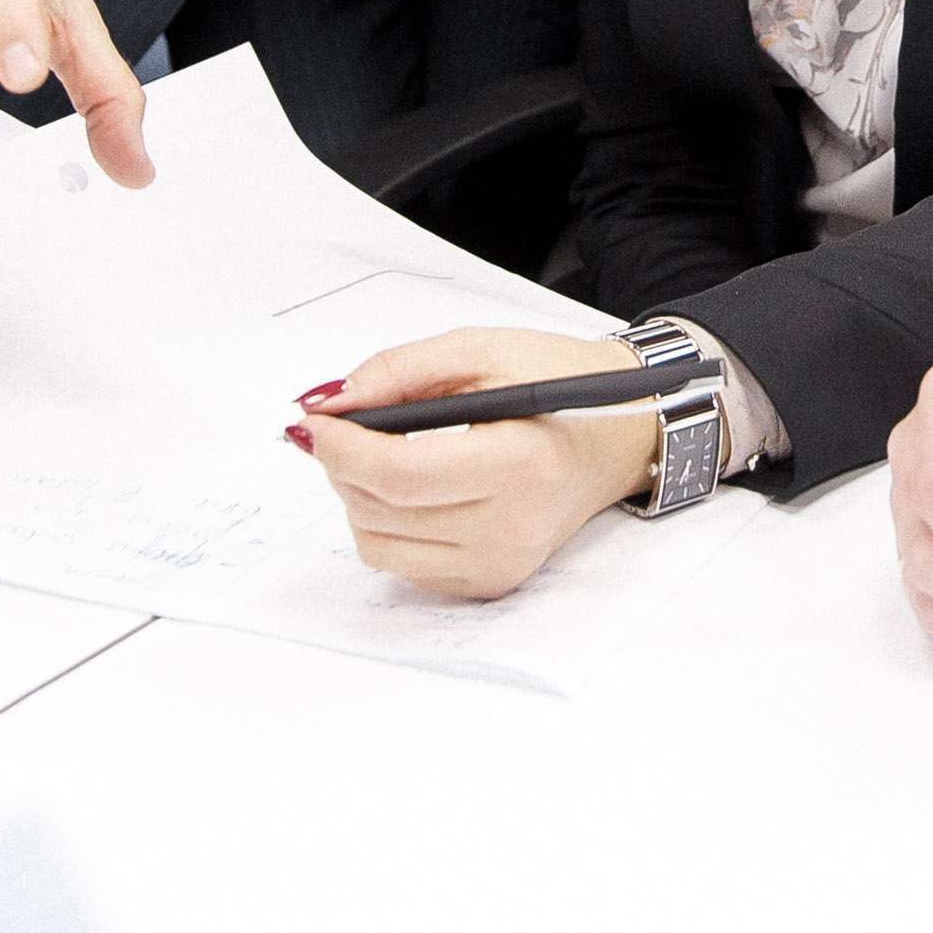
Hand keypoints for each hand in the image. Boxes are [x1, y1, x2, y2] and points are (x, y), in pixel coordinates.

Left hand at [294, 329, 661, 600]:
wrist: (617, 435)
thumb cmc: (557, 385)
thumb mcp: (481, 350)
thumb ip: (399, 371)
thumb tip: (329, 402)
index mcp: (517, 464)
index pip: (399, 474)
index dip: (342, 447)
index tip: (315, 419)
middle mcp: (511, 528)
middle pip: (379, 511)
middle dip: (341, 464)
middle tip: (342, 425)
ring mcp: (500, 564)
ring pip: (379, 544)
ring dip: (359, 496)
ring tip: (380, 454)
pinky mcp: (490, 582)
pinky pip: (404, 563)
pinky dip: (388, 524)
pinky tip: (411, 488)